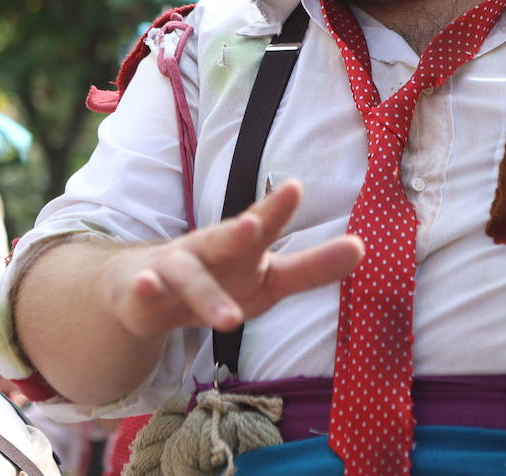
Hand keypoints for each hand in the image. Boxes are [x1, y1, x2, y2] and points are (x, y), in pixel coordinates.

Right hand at [106, 179, 363, 337]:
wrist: (146, 292)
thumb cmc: (219, 280)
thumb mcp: (269, 280)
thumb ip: (312, 268)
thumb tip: (362, 246)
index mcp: (240, 246)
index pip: (262, 225)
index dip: (277, 208)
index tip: (296, 186)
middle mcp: (207, 249)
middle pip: (222, 237)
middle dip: (236, 232)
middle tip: (254, 226)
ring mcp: (172, 270)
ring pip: (188, 277)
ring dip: (206, 293)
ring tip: (229, 319)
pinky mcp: (143, 295)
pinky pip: (144, 293)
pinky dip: (146, 289)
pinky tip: (149, 287)